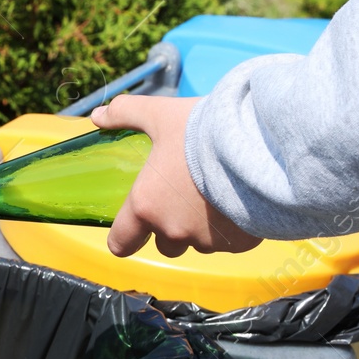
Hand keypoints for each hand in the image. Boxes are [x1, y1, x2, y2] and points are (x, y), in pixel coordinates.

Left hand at [89, 95, 261, 257]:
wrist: (261, 143)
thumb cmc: (203, 130)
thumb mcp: (159, 115)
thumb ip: (125, 113)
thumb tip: (97, 116)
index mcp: (147, 206)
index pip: (121, 243)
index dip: (124, 238)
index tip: (131, 229)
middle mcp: (173, 230)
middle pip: (164, 244)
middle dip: (170, 227)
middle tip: (184, 197)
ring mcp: (207, 241)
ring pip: (198, 243)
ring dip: (202, 228)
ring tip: (216, 194)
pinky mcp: (239, 244)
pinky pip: (229, 242)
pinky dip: (232, 227)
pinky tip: (240, 200)